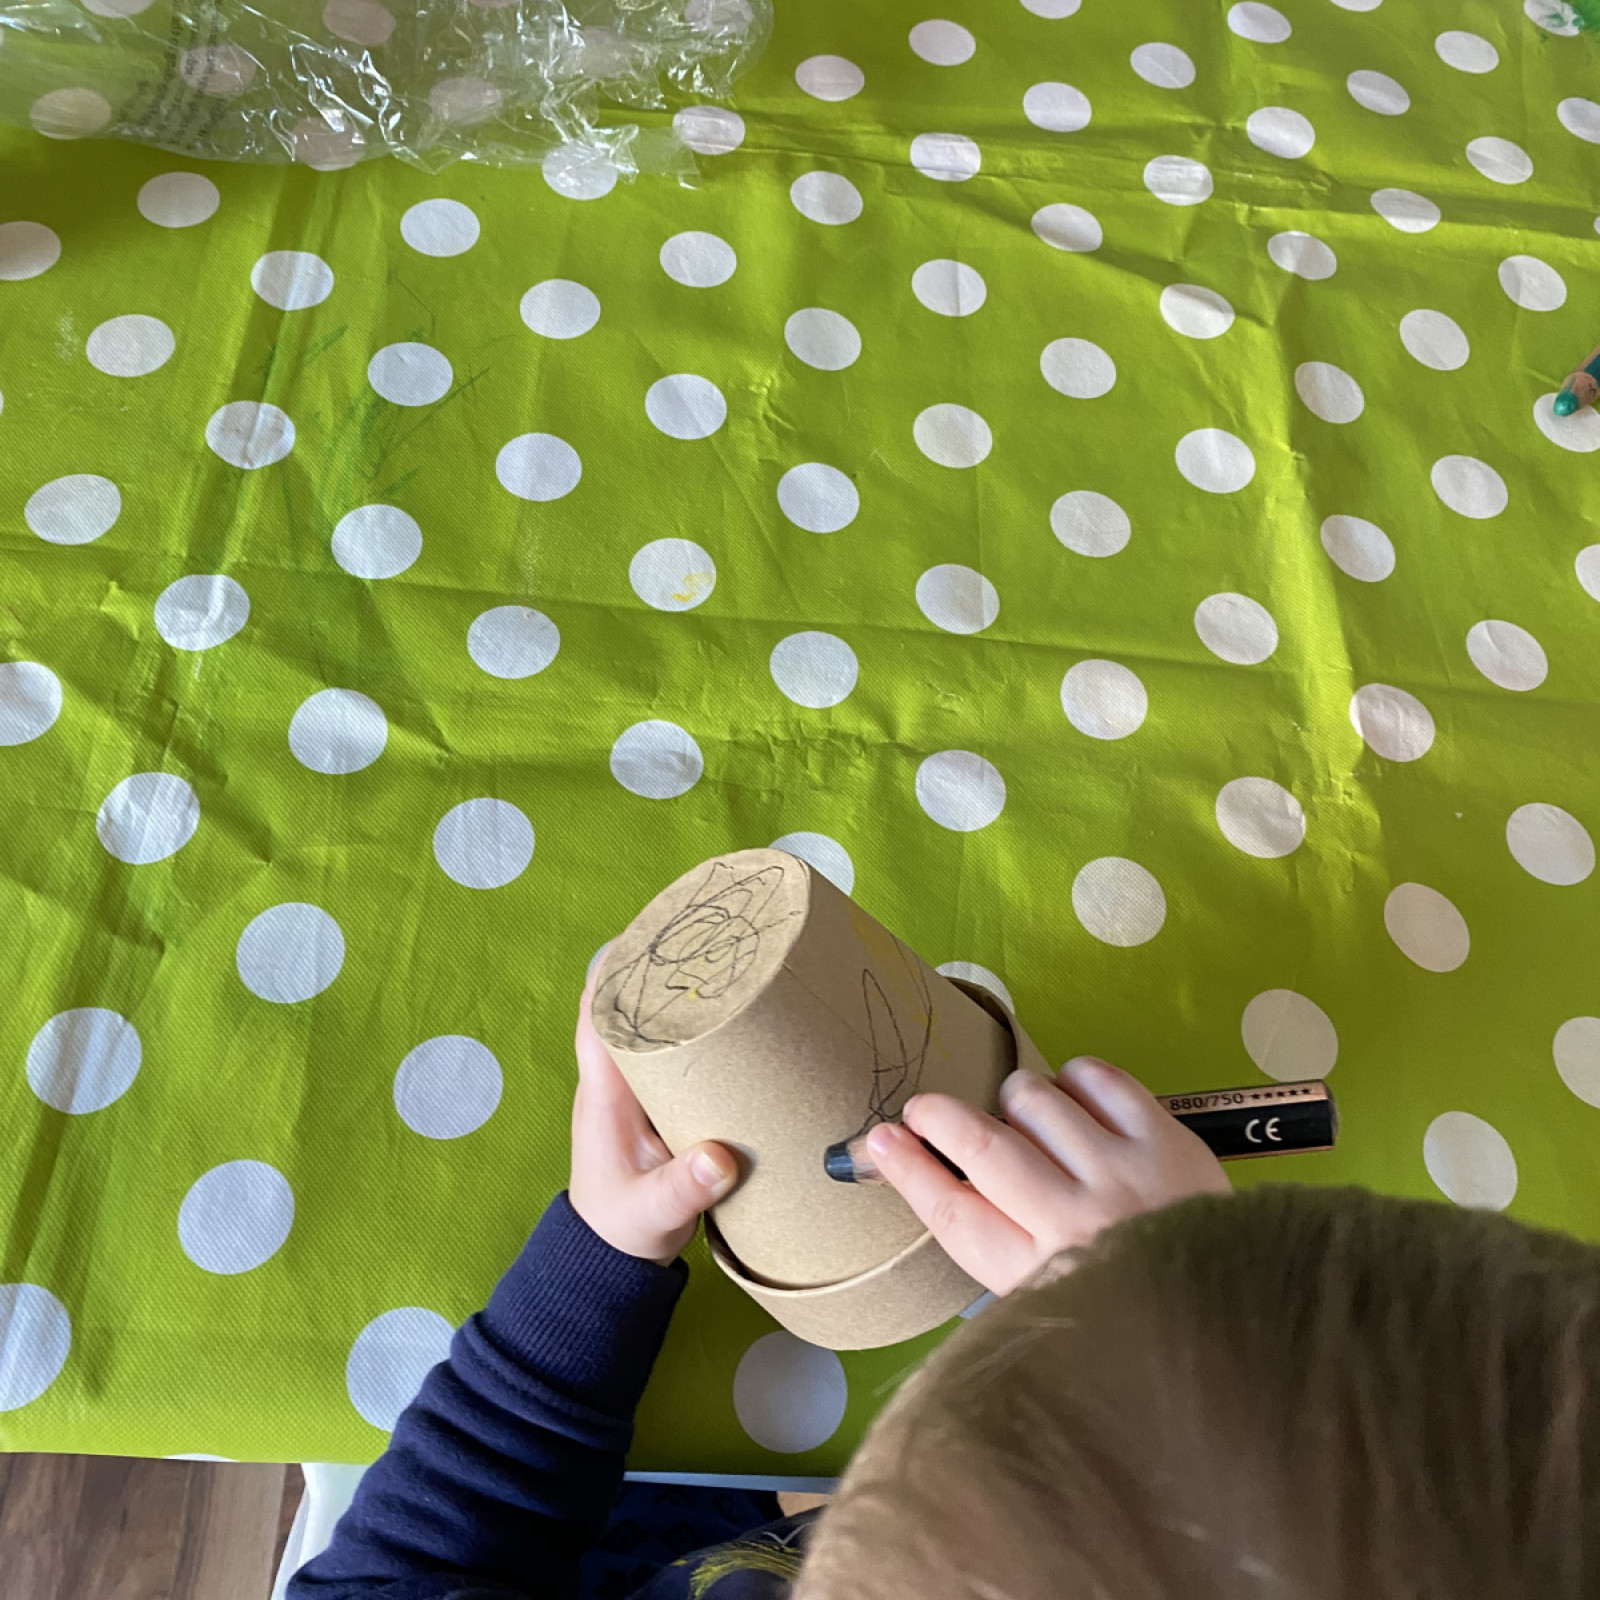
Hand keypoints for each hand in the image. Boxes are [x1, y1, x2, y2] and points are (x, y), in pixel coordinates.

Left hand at [569, 963, 738, 1265]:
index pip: (597, 1018)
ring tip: (722, 959)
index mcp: (604, 1095)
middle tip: (703, 934)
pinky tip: (730, 1014)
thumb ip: (685, 1188)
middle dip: (655, 970)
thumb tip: (721, 1158)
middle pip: (625, 1007)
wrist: (613, 1257)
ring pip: (648, 1026)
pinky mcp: (658, 1103)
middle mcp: (615, 1082)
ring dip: (675, 995)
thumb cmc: (623, 1229)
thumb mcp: (655, 1212)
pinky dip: (693, 1029)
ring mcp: (636, 1090)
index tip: (650, 937)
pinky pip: (670, 1051)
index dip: (615, 974)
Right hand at [869, 1057, 1229, 1294]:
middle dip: (937, 1116)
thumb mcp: (1044, 1299)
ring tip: (1032, 1126)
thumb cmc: (1126, 1309)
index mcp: (1038, 1278)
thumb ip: (993, 1240)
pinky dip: (1075, 1080)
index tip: (879, 1138)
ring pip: (1033, 1098)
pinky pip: (1095, 1076)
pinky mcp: (1167, 1139)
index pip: (951, 1211)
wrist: (1237, 1317)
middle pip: (981, 1145)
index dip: (905, 1167)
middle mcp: (1076, 1223)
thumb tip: (923, 1166)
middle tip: (925, 1110)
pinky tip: (1079, 1107)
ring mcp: (1125, 1175)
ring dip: (1018, 1102)